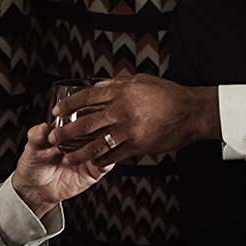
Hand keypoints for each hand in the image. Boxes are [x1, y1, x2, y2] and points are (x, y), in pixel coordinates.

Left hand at [11, 121, 110, 216]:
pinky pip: (108, 162)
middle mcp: (81, 139)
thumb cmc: (33, 165)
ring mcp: (89, 153)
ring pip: (105, 143)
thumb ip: (36, 137)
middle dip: (89, 130)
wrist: (36, 190)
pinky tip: (92, 160)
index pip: (79, 115)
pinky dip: (104, 159)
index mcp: (66, 128)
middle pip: (95, 127)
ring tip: (81, 150)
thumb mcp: (31, 149)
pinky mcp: (95, 170)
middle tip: (76, 137)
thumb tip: (43, 127)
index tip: (74, 120)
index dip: (79, 115)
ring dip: (97, 144)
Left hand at [49, 75, 219, 165]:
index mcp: (121, 92)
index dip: (68, 105)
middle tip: (53, 137)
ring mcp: (129, 130)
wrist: (192, 113)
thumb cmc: (169, 95)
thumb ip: (118, 84)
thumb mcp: (140, 81)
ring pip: (96, 144)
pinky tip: (92, 163)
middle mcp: (122, 111)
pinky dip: (101, 160)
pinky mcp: (137, 146)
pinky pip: (114, 155)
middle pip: (85, 122)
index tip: (57, 110)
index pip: (87, 98)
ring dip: (78, 152)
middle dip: (66, 132)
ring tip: (66, 157)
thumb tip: (98, 84)